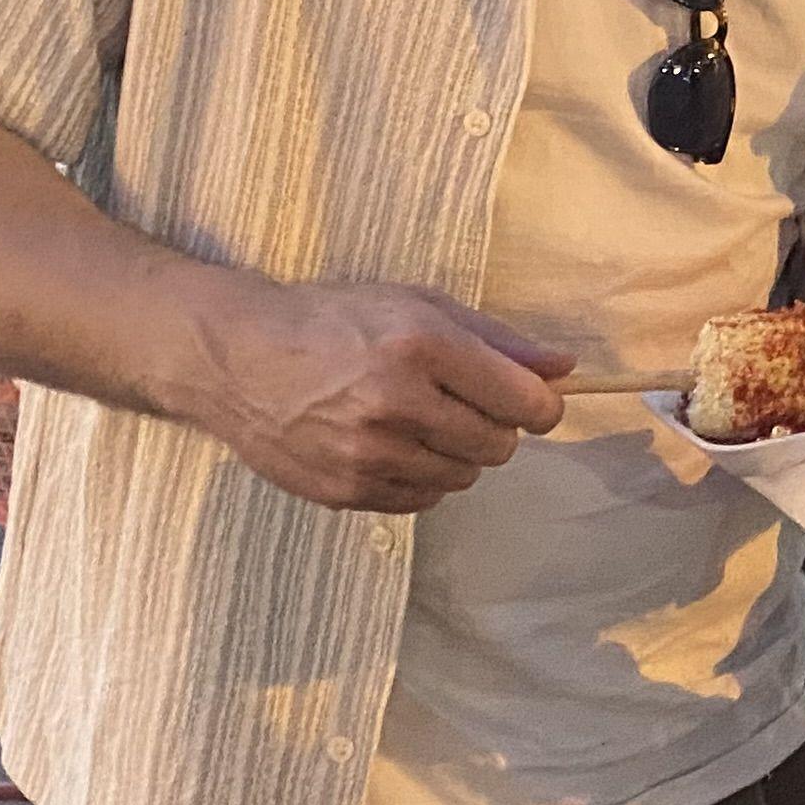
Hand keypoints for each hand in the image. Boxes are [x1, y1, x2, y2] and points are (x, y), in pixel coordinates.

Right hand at [164, 274, 571, 513]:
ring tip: (418, 420)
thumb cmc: (333, 320)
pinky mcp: (346, 492)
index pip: (523, 402)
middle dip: (494, 426)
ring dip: (456, 453)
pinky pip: (421, 499)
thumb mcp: (416, 305)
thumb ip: (496, 340)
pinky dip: (421, 476)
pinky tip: (391, 444)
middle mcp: (397, 403)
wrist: (239, 358)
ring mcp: (368, 454)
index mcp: (421, 346)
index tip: (531, 401)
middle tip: (459, 402)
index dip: (539, 405)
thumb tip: (565, 368)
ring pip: (463, 477)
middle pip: (498, 446)